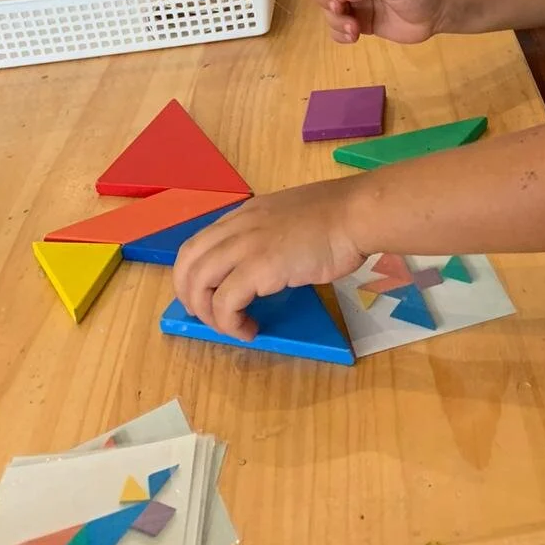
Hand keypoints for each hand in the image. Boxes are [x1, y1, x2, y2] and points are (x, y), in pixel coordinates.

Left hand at [172, 180, 364, 339]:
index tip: (204, 295)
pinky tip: (249, 330)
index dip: (192, 273)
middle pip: (188, 262)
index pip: (198, 242)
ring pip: (200, 283)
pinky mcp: (260, 268)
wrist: (356, 214)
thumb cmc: (337, 217)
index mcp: (246, 214)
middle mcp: (239, 226)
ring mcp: (247, 245)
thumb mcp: (290, 218)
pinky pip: (226, 302)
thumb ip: (272, 235)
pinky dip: (230, 323)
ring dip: (208, 314)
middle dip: (188, 295)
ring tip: (229, 327)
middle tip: (206, 317)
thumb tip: (268, 263)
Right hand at [314, 0, 447, 44]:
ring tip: (355, 32)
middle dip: (329, 3)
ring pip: (330, 12)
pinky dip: (339, 35)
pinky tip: (353, 39)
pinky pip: (339, 29)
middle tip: (342, 13)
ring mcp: (358, 4)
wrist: (438, 13)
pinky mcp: (362, 23)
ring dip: (336, 22)